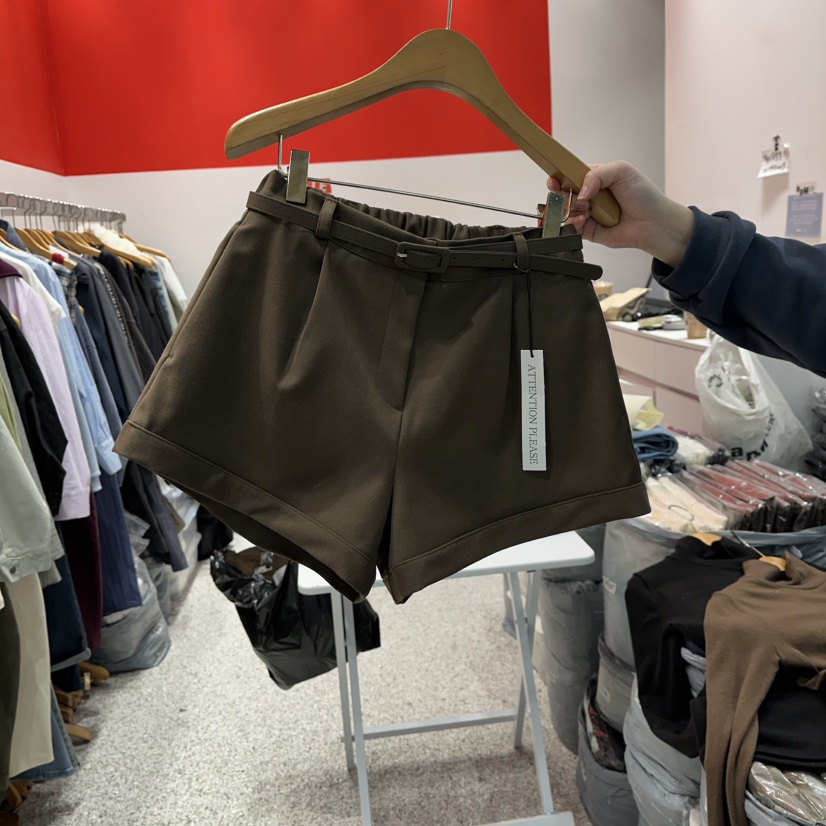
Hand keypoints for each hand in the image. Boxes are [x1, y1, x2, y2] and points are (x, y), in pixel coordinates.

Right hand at [547, 161, 694, 266]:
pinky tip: (584, 219)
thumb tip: (581, 190)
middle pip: (562, 193)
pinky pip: (571, 227)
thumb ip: (598, 174)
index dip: (559, 177)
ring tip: (586, 210)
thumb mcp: (622, 171)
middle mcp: (589, 195)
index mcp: (594, 178)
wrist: (653, 223)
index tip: (555, 181)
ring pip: (564, 210)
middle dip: (564, 195)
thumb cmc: (643, 196)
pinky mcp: (587, 230)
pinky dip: (573, 222)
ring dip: (571, 209)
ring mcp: (587, 213)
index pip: (569, 175)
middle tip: (575, 197)